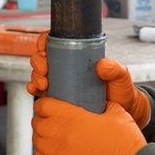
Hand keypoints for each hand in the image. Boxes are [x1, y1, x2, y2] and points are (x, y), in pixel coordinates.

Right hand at [26, 39, 149, 130]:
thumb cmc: (121, 92)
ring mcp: (61, 82)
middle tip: (45, 71)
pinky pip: (40, 91)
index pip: (56, 41)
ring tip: (43, 85)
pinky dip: (33, 89)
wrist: (121, 114)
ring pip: (38, 73)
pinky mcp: (58, 98)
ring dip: (35, 76)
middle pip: (43, 57)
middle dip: (38, 62)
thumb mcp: (121, 76)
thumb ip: (115, 69)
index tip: (44, 48)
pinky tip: (36, 92)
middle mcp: (66, 66)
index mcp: (79, 55)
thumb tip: (102, 65)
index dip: (44, 41)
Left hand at [32, 98, 145, 154]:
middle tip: (51, 118)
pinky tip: (51, 150)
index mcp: (72, 116)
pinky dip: (42, 153)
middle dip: (42, 118)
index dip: (45, 102)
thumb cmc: (126, 143)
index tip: (50, 104)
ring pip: (37, 140)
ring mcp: (59, 153)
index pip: (43, 104)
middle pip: (36, 122)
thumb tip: (99, 102)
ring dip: (41, 135)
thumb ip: (102, 104)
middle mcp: (61, 134)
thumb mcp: (116, 112)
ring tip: (51, 134)